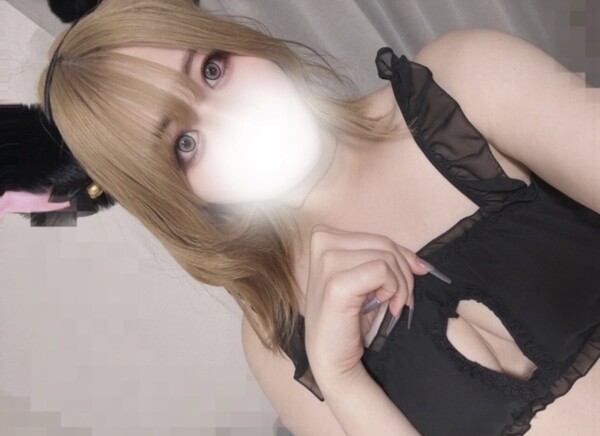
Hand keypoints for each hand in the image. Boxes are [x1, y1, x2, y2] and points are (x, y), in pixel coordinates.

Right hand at [303, 224, 429, 382]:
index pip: (378, 238)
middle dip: (403, 274)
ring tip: (391, 305)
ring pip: (386, 258)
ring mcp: (327, 263)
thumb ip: (386, 262)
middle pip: (384, 245)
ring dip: (399, 285)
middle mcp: (322, 244)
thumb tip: (421, 264)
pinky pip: (382, 270)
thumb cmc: (347, 318)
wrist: (331, 357)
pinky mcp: (336, 284)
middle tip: (399, 300)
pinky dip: (393, 289)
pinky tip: (385, 306)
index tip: (403, 282)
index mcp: (324, 238)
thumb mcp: (365, 279)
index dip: (399, 259)